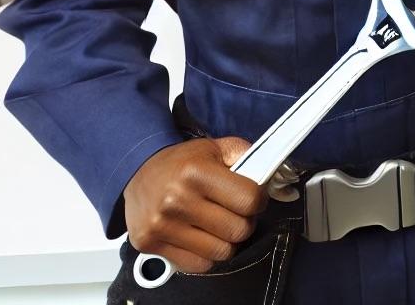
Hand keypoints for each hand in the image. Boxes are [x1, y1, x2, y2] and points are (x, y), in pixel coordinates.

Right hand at [123, 136, 266, 273]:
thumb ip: (249, 157)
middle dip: (245, 221)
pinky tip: (201, 236)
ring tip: (218, 224)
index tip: (252, 197)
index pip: (250, 200)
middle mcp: (177, 201)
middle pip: (238, 231)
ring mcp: (162, 226)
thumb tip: (277, 179)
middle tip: (235, 211)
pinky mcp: (150, 245)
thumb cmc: (183, 162)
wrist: (137, 170)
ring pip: (222, 252)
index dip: (258, 200)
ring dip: (227, 241)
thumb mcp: (217, 148)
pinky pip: (199, 265)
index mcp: (196, 173)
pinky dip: (206, 255)